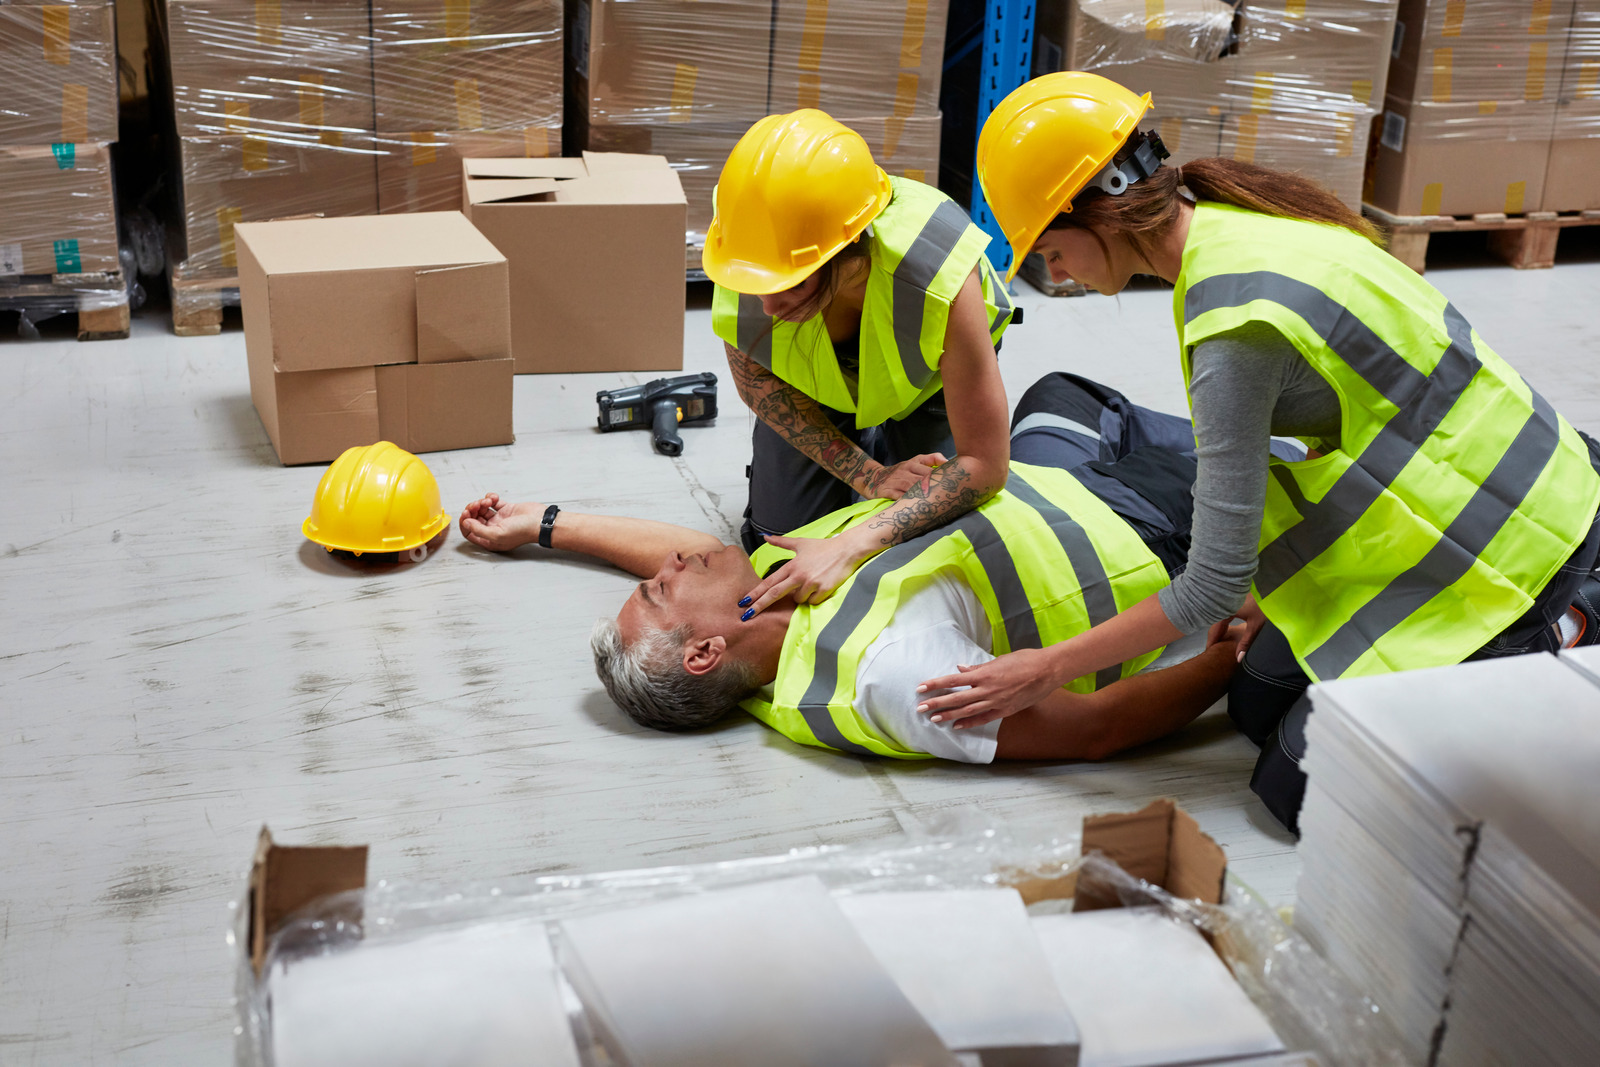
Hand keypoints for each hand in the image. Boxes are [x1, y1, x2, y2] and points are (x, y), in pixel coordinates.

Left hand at [459, 493, 544, 550]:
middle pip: (474, 519)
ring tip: (488, 501)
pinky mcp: (506, 509)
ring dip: (482, 502)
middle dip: (473, 510)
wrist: (540, 521)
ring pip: (482, 509)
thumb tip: (466, 523)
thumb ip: (478, 530)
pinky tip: (494, 497)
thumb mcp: (497, 534)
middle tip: (476, 504)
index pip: (469, 532)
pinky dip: (490, 498)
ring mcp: (499, 519)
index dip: (465, 523)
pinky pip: (493, 502)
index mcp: (490, 540)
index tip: (466, 514)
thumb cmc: (523, 531)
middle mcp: (493, 530)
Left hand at [738, 532, 873, 616]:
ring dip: (801, 596)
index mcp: (791, 566)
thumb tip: (766, 537)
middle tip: (746, 615)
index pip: (769, 582)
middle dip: (759, 606)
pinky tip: (821, 586)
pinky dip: (815, 597)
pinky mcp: (823, 590)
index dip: (755, 593)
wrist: (846, 550)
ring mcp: (811, 583)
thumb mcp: (801, 543)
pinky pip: (813, 601)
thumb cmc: (823, 547)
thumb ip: (781, 542)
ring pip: (798, 600)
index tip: (743, 602)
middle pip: (774, 594)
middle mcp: (798, 575)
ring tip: (812, 582)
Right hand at [859, 452, 947, 499]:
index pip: (930, 470)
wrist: (872, 477)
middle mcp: (904, 471)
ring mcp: (896, 481)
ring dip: (924, 496)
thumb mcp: (914, 461)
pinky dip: (909, 503)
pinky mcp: (887, 491)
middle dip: (935, 488)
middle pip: (923, 480)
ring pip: (912, 488)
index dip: (942, 478)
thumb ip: (931, 459)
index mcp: (912, 463)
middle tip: (949, 497)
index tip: (953, 485)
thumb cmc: (900, 472)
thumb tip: (948, 461)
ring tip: (937, 504)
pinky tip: (919, 509)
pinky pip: (899, 498)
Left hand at [915, 646, 1065, 728]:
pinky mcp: (1005, 710)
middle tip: (920, 708)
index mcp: (984, 673)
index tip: (921, 687)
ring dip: (949, 715)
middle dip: (936, 703)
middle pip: (956, 698)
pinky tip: (957, 726)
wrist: (1048, 670)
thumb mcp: (999, 660)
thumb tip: (961, 668)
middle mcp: (987, 689)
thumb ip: (978, 666)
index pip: (953, 679)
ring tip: (933, 719)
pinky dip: (969, 723)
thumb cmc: (1025, 660)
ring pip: (967, 711)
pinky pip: (983, 718)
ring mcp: (996, 702)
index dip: (936, 684)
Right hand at [1206, 594, 1266, 661]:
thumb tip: (1238, 657)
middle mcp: (1226, 603)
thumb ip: (1245, 642)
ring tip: (1217, 640)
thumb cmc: (1264, 607)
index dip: (1212, 639)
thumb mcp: (1255, 626)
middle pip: (1215, 621)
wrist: (1272, 591)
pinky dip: (1222, 621)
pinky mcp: (1233, 599)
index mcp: (1228, 610)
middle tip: (1211, 647)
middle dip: (1213, 635)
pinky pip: (1223, 612)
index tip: (1209, 649)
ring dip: (1217, 628)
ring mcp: (1228, 600)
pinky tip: (1224, 629)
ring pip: (1218, 616)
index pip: (1216, 627)